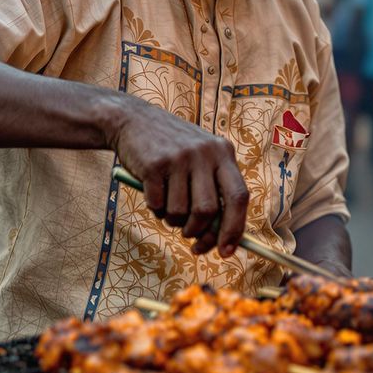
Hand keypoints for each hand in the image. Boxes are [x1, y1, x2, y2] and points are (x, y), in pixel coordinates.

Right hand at [110, 96, 248, 257]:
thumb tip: (220, 239)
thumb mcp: (201, 159)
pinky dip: (154, 208)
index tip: (226, 252)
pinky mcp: (154, 164)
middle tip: (188, 236)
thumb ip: (214, 192)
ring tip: (167, 204)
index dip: (234, 229)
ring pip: (180, 212)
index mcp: (223, 152)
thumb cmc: (172, 150)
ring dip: (172, 219)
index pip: (239, 197)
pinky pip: (157, 205)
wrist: (133, 121)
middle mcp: (204, 153)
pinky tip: (151, 191)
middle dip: (198, 231)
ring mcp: (179, 157)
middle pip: (208, 210)